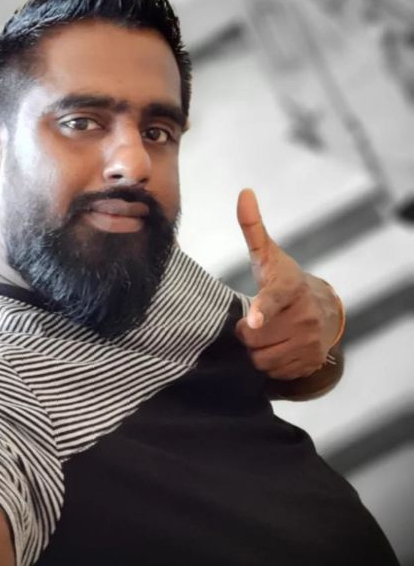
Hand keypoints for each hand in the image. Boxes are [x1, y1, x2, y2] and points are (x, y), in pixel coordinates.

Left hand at [234, 189, 341, 380]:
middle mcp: (305, 316)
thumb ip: (252, 227)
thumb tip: (244, 192)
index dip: (261, 311)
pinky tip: (278, 347)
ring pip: (261, 359)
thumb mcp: (267, 255)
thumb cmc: (283, 280)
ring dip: (256, 351)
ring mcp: (311, 342)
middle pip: (253, 338)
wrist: (321, 309)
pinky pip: (274, 373)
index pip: (272, 300)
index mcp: (290, 287)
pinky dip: (270, 364)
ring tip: (266, 333)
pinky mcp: (312, 362)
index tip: (252, 319)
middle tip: (254, 321)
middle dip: (246, 333)